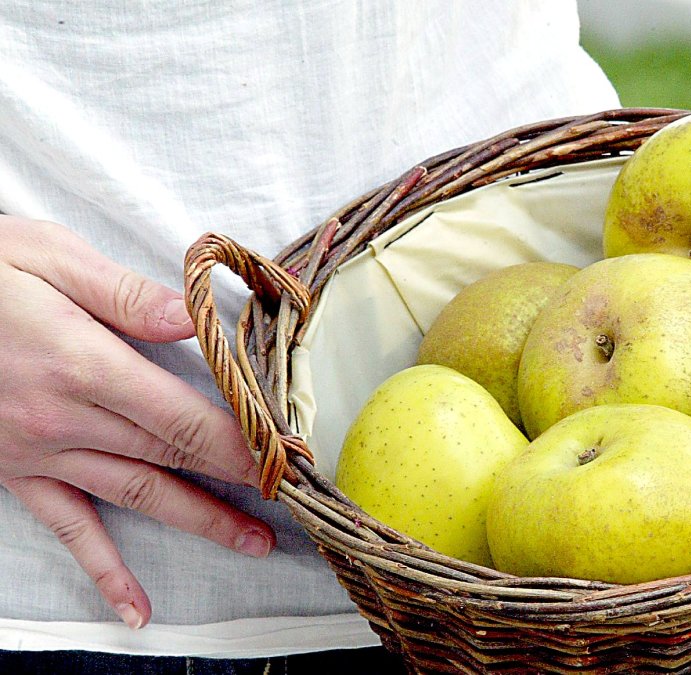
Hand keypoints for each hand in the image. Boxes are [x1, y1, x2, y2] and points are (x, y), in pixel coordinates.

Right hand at [0, 217, 275, 629]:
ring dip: (202, 520)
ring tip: (257, 543)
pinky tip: (135, 610)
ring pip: (139, 495)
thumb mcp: (43, 255)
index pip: (184, 415)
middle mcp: (66, 419)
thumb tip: (191, 317)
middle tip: (298, 495)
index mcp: (83, 362)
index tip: (290, 453)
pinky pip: (69, 530)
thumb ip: (122, 292)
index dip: (242, 439)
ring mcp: (41, 454)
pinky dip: (105, 573)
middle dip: (242, 477)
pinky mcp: (18, 474)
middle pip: (175, 455)